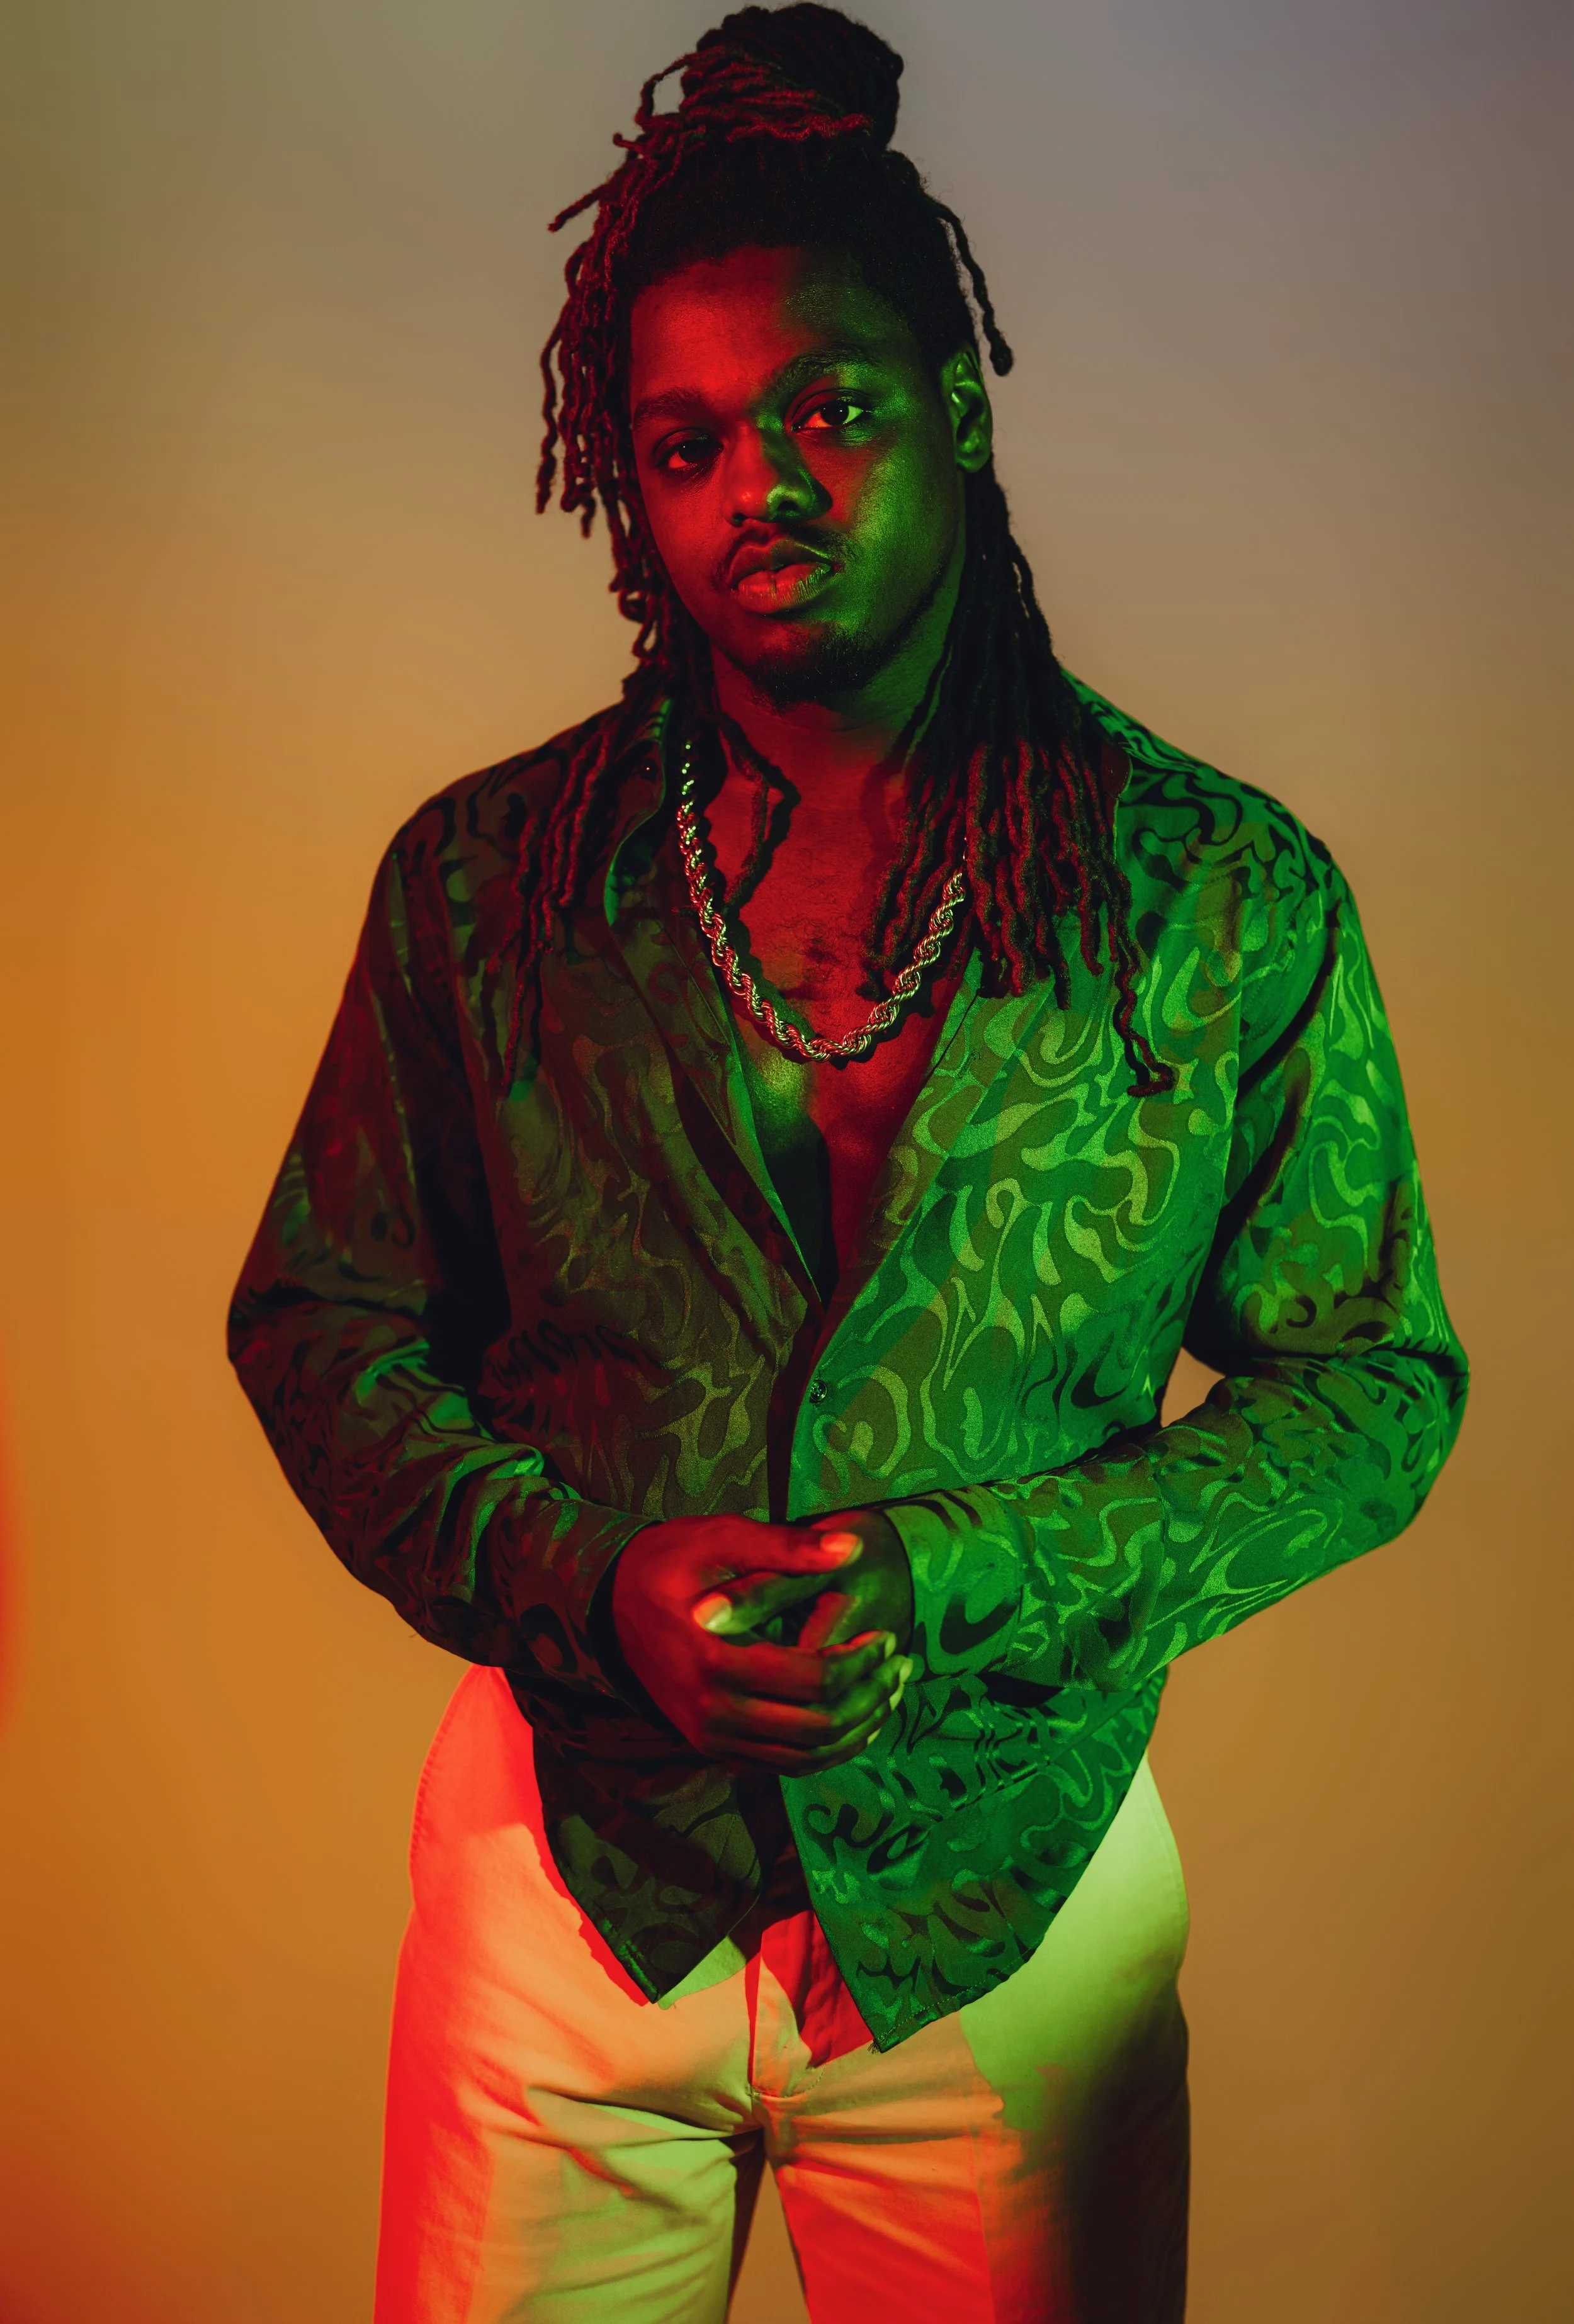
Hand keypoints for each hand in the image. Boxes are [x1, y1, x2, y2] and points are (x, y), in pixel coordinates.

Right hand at [610, 1513, 913, 1773]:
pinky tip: (856, 1720)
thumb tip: (851, 1548)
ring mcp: (710, 1737)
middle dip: (871, 1698)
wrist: (609, 1604)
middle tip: (901, 1666)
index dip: (861, 1661)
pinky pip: (784, 1766)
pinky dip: (829, 1751)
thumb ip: (785, 1547)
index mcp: (714, 1661)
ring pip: (806, 1758)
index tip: (888, 1637)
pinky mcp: (713, 1747)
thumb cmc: (669, 1562)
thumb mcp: (721, 1538)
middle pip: (817, 1727)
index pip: (812, 1678)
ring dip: (858, 1730)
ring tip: (890, 1693)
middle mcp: (711, 1713)